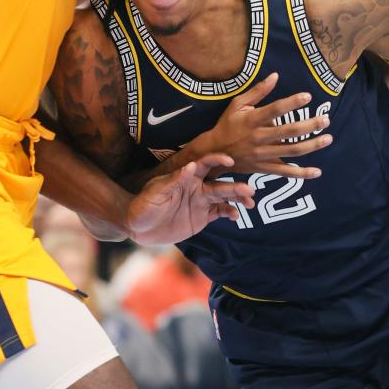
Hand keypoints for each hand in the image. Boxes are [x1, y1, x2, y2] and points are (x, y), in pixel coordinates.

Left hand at [125, 154, 256, 245]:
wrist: (139, 227)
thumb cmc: (144, 205)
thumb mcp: (156, 192)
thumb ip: (174, 180)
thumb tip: (191, 166)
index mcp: (186, 177)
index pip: (205, 164)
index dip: (217, 160)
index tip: (229, 161)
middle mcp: (197, 187)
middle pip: (220, 183)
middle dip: (236, 186)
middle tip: (249, 190)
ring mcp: (201, 202)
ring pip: (224, 197)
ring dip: (238, 198)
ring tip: (249, 203)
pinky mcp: (202, 217)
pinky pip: (220, 212)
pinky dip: (230, 213)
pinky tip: (236, 216)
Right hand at [204, 73, 332, 178]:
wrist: (214, 153)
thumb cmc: (228, 125)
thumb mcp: (237, 104)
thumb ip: (257, 91)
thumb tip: (275, 76)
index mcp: (252, 120)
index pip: (275, 110)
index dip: (292, 103)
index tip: (308, 97)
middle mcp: (259, 138)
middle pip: (288, 132)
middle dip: (310, 126)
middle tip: (326, 119)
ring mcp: (262, 155)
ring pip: (291, 152)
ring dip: (312, 146)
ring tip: (328, 138)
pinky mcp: (264, 168)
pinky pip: (285, 172)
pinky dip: (301, 173)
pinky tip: (317, 171)